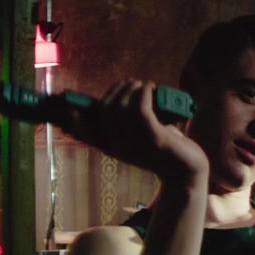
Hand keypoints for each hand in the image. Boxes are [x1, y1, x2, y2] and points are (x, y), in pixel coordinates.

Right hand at [58, 80, 207, 183]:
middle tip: (132, 84)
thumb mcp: (136, 136)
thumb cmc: (160, 147)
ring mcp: (136, 142)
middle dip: (117, 89)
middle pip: (105, 109)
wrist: (185, 170)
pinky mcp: (155, 138)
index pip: (81, 132)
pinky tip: (150, 88)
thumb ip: (122, 122)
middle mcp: (119, 145)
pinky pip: (141, 108)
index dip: (72, 119)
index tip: (69, 107)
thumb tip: (113, 97)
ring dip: (132, 87)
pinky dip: (144, 92)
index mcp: (109, 145)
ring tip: (144, 85)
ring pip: (122, 105)